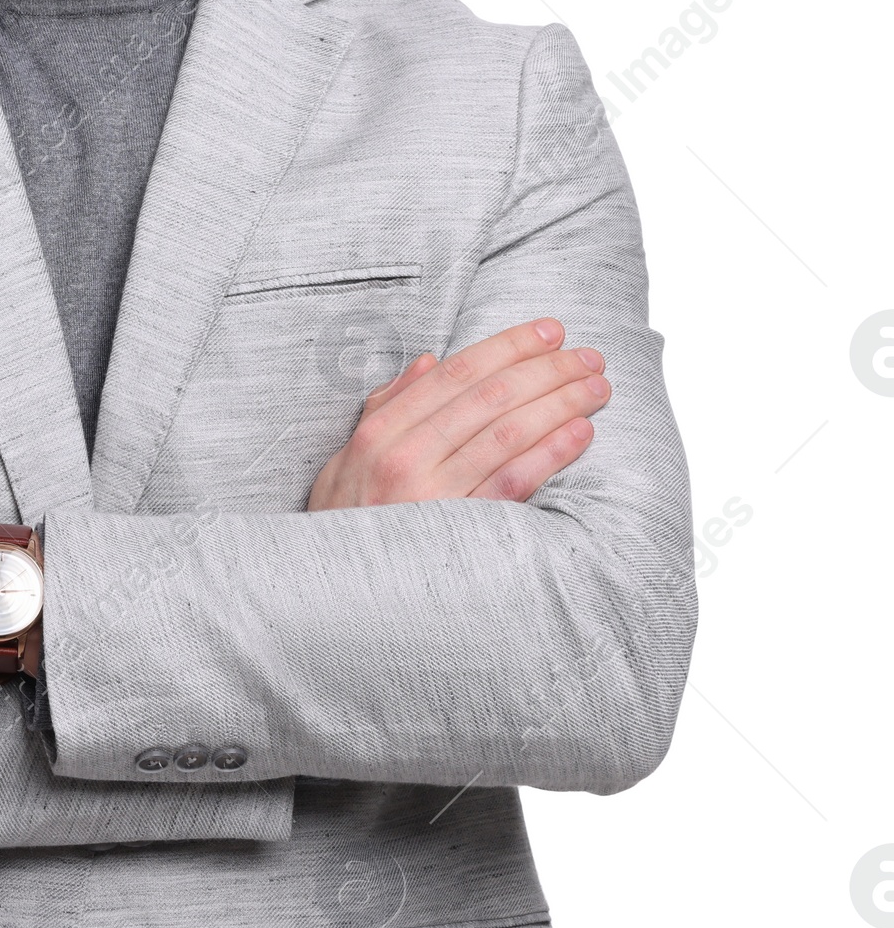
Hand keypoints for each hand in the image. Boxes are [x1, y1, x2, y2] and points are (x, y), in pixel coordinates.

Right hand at [306, 318, 610, 510]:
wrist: (332, 595)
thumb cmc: (345, 523)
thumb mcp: (345, 459)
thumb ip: (386, 406)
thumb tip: (429, 363)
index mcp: (379, 432)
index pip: (456, 374)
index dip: (508, 346)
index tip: (548, 331)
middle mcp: (405, 457)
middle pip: (489, 397)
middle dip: (545, 368)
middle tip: (587, 354)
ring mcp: (434, 496)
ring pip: (508, 433)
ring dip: (559, 402)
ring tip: (595, 386)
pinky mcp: (462, 533)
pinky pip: (515, 483)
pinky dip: (551, 452)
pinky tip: (580, 432)